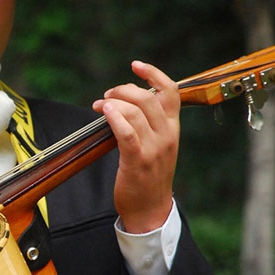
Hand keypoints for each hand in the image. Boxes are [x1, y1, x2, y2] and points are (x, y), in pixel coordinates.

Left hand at [92, 61, 179, 233]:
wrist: (150, 209)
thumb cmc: (149, 175)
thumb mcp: (157, 145)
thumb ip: (149, 123)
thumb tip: (127, 101)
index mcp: (173, 128)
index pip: (170, 92)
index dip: (153, 73)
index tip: (135, 65)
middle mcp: (167, 135)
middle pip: (147, 98)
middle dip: (123, 90)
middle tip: (107, 95)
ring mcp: (154, 149)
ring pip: (135, 112)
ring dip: (114, 103)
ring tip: (100, 105)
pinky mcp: (137, 161)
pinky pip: (126, 133)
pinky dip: (114, 118)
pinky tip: (104, 111)